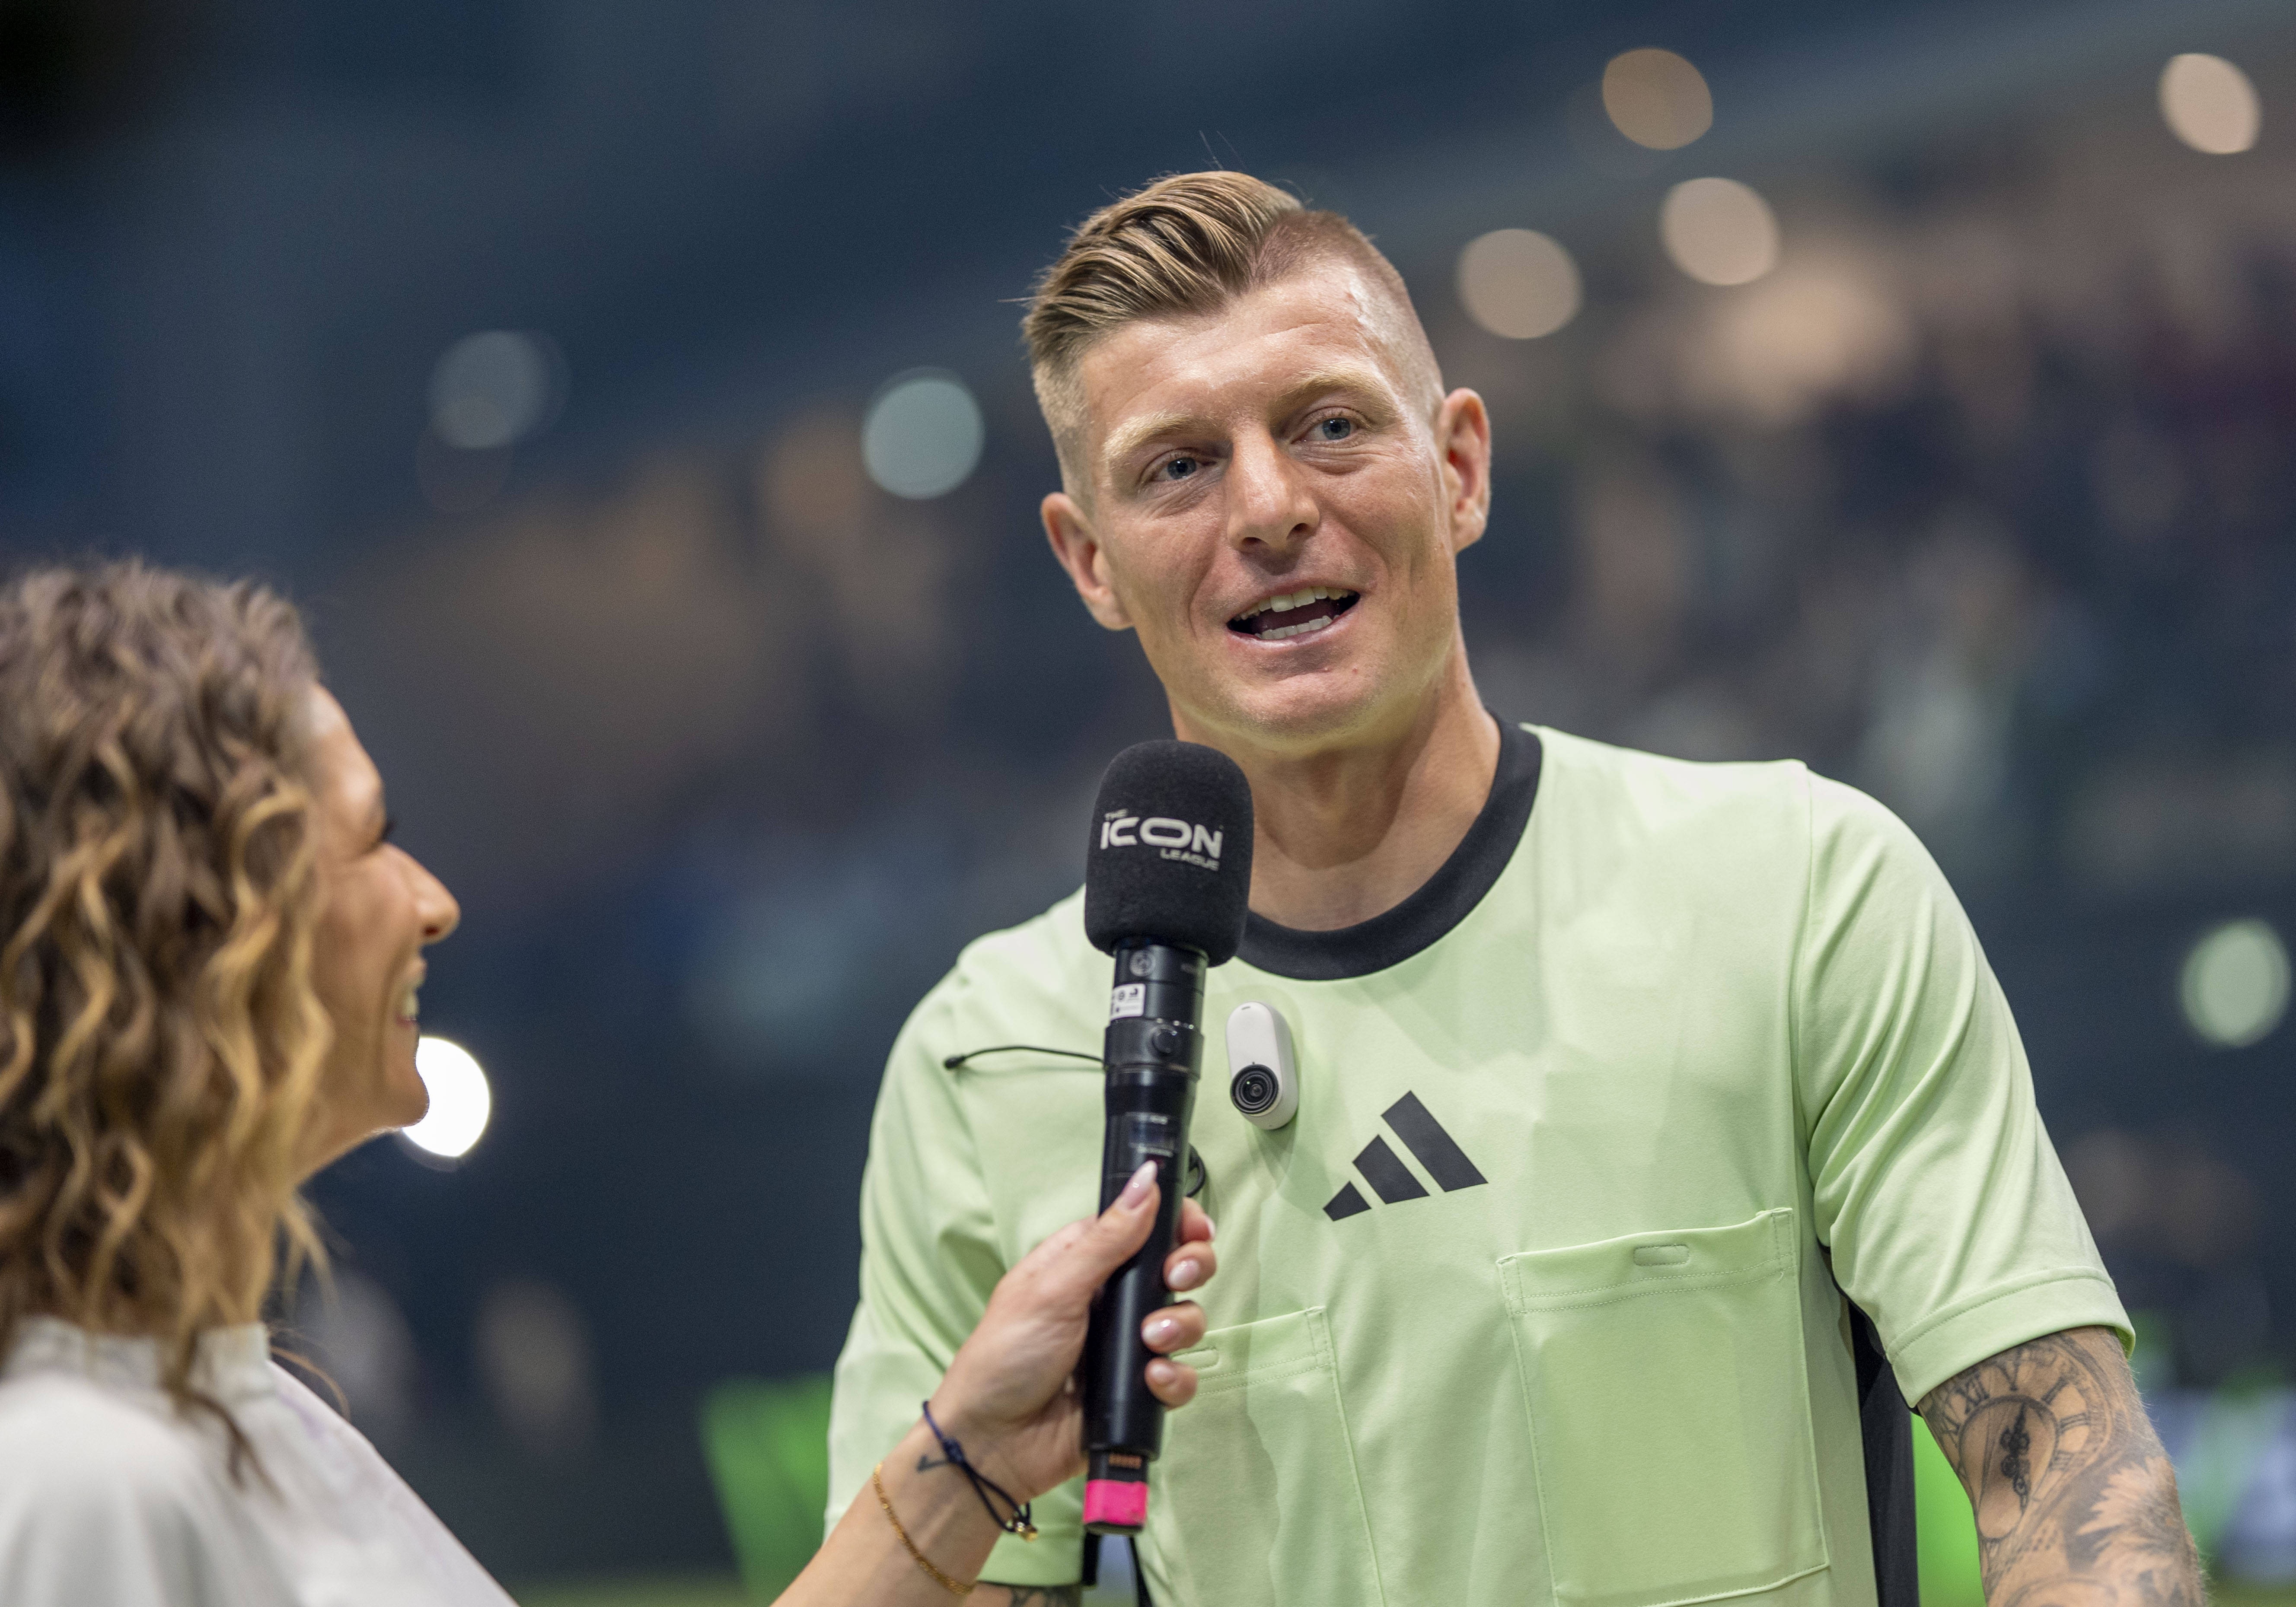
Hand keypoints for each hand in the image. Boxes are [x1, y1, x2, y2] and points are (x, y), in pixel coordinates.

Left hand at [925, 1163, 1216, 1503]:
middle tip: (1175, 1280)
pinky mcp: (1136, 1390)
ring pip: (1185, 1321)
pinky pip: (1178, 1377)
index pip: (1144, 1225)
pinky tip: (1152, 1380)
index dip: (1177, 1222)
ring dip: (1180, 1326)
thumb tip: (1147, 1178)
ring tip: (1151, 1340)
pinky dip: (1174, 1378)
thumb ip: (1108, 1239)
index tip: (1196, 1229)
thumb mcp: (1053, 1289)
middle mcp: (1111, 1299)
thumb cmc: (1006, 1355)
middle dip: (1189, 1269)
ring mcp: (1126, 1345)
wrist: (992, 1445)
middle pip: (1176, 1268)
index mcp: (1085, 1262)